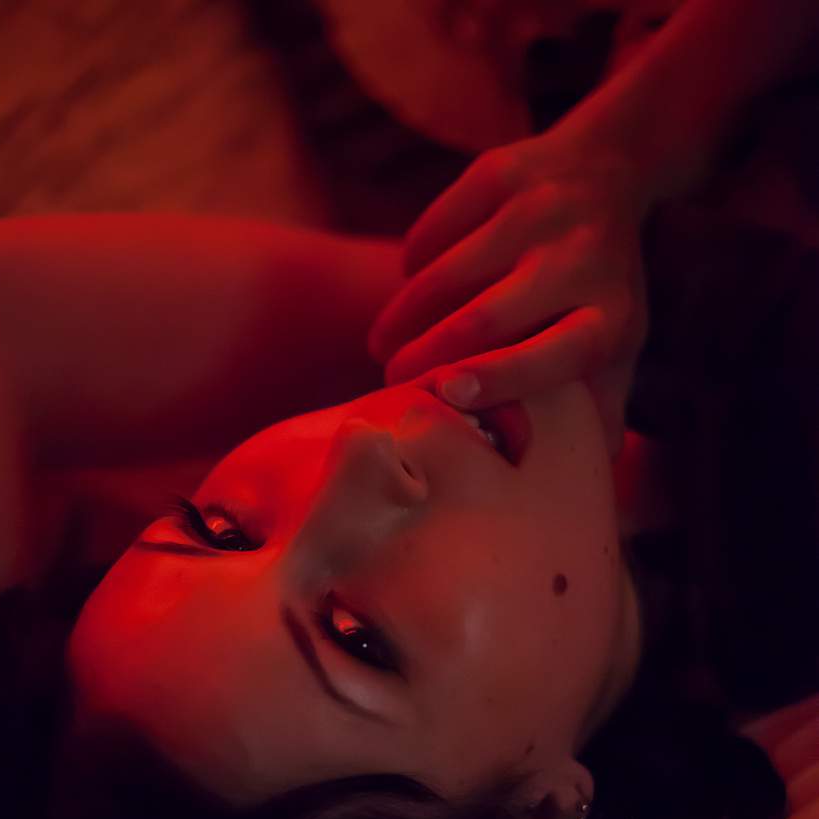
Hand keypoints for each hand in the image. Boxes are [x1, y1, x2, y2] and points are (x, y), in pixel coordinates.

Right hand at [368, 127, 650, 454]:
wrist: (608, 168)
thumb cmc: (600, 286)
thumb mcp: (616, 344)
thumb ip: (598, 406)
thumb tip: (585, 469)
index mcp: (609, 315)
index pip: (555, 355)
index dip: (499, 378)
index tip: (448, 394)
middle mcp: (578, 259)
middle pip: (486, 318)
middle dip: (426, 357)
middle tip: (393, 386)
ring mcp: (537, 209)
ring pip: (446, 275)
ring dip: (403, 318)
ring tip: (382, 347)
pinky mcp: (499, 172)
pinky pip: (434, 231)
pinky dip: (413, 266)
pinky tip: (409, 288)